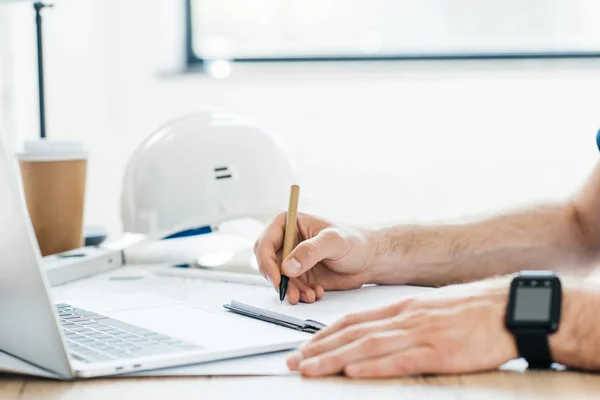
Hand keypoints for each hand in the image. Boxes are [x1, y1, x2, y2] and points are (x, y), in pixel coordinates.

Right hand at [254, 212, 375, 304]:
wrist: (368, 258)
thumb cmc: (354, 241)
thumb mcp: (334, 242)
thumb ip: (310, 251)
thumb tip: (287, 267)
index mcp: (289, 223)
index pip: (265, 243)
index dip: (266, 262)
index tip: (277, 278)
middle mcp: (286, 240)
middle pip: (267, 263)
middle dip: (278, 280)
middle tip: (291, 293)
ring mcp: (292, 258)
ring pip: (278, 279)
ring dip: (291, 290)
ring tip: (310, 295)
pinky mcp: (299, 274)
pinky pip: (291, 288)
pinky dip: (300, 294)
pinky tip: (316, 293)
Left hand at [286, 281, 518, 377]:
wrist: (509, 308)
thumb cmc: (471, 310)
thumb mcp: (430, 308)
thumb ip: (402, 320)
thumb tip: (376, 333)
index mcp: (401, 307)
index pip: (353, 320)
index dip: (325, 334)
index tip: (304, 346)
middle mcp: (404, 318)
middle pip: (352, 333)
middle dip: (318, 348)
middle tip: (293, 361)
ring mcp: (420, 334)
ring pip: (367, 346)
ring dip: (333, 358)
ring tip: (309, 369)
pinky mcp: (439, 353)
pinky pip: (400, 360)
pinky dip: (373, 366)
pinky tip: (352, 371)